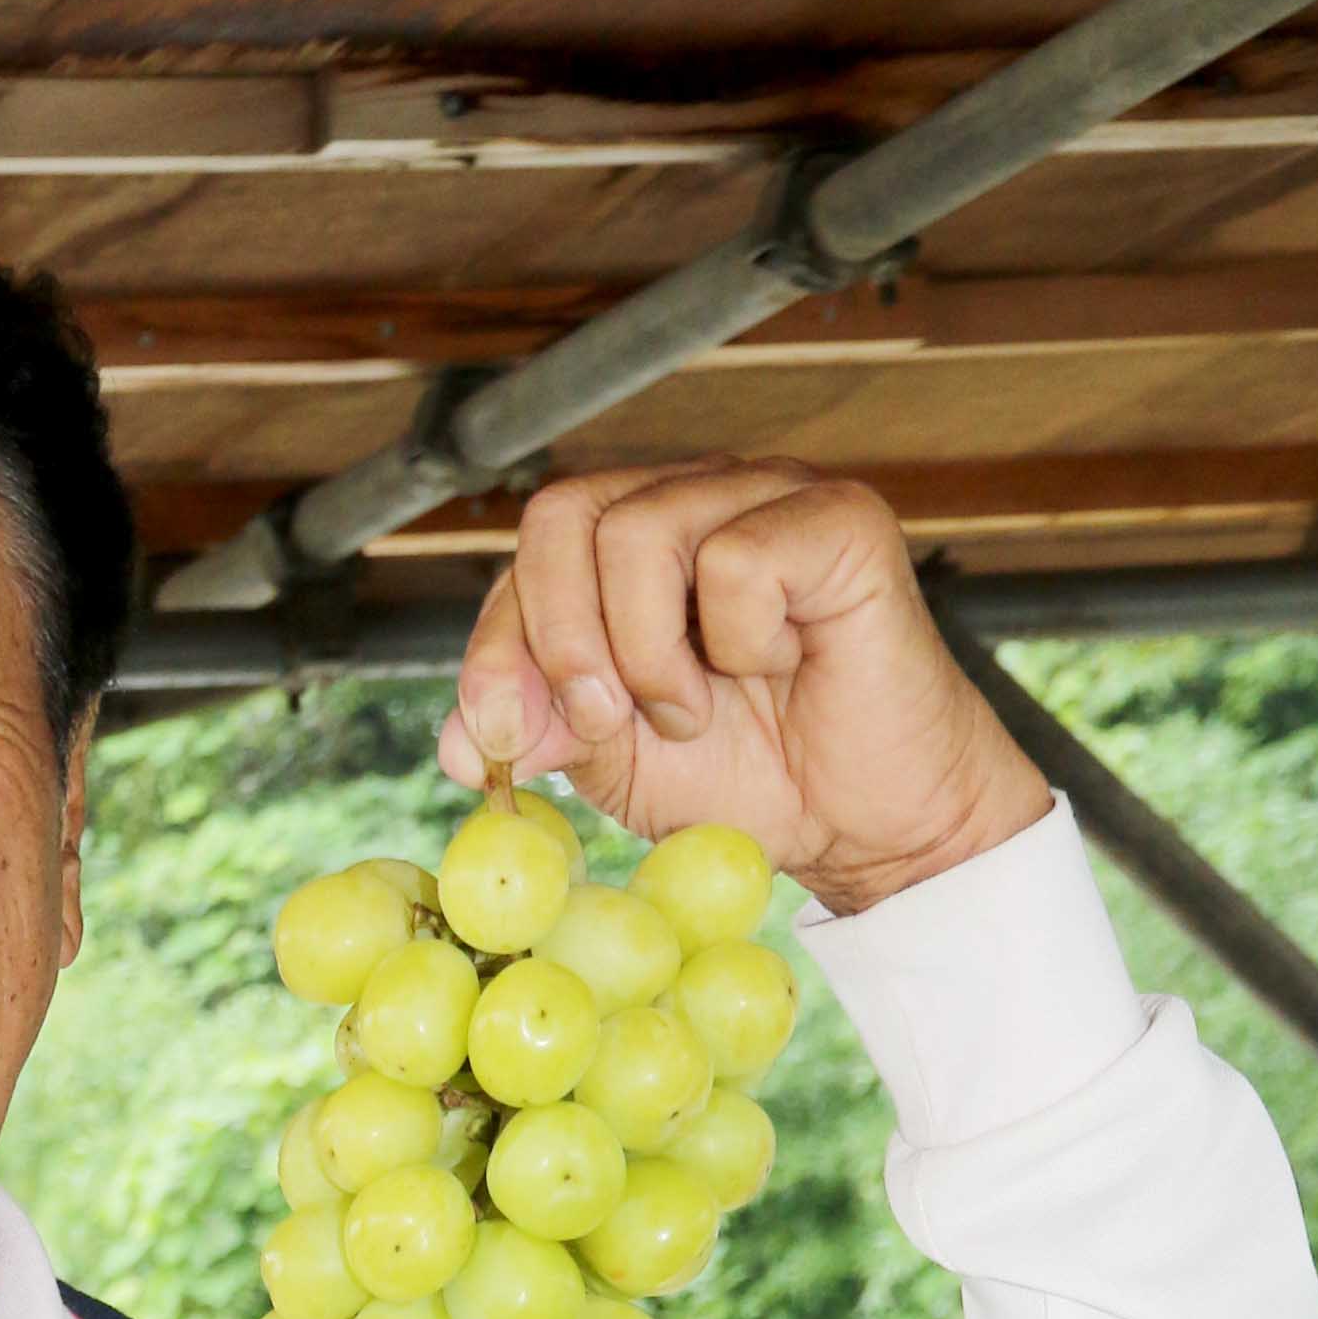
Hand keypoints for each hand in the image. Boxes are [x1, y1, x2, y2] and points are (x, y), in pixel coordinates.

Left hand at [444, 467, 1047, 917]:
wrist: (863, 824)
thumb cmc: (750, 778)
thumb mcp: (612, 764)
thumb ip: (537, 731)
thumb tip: (455, 740)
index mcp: (633, 539)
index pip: (534, 543)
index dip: (503, 640)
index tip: (506, 735)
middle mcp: (696, 496)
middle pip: (565, 510)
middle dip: (564, 639)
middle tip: (611, 721)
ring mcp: (768, 494)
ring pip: (641, 531)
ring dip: (651, 655)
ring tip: (699, 708)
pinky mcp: (839, 518)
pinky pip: (738, 560)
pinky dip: (742, 642)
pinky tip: (780, 669)